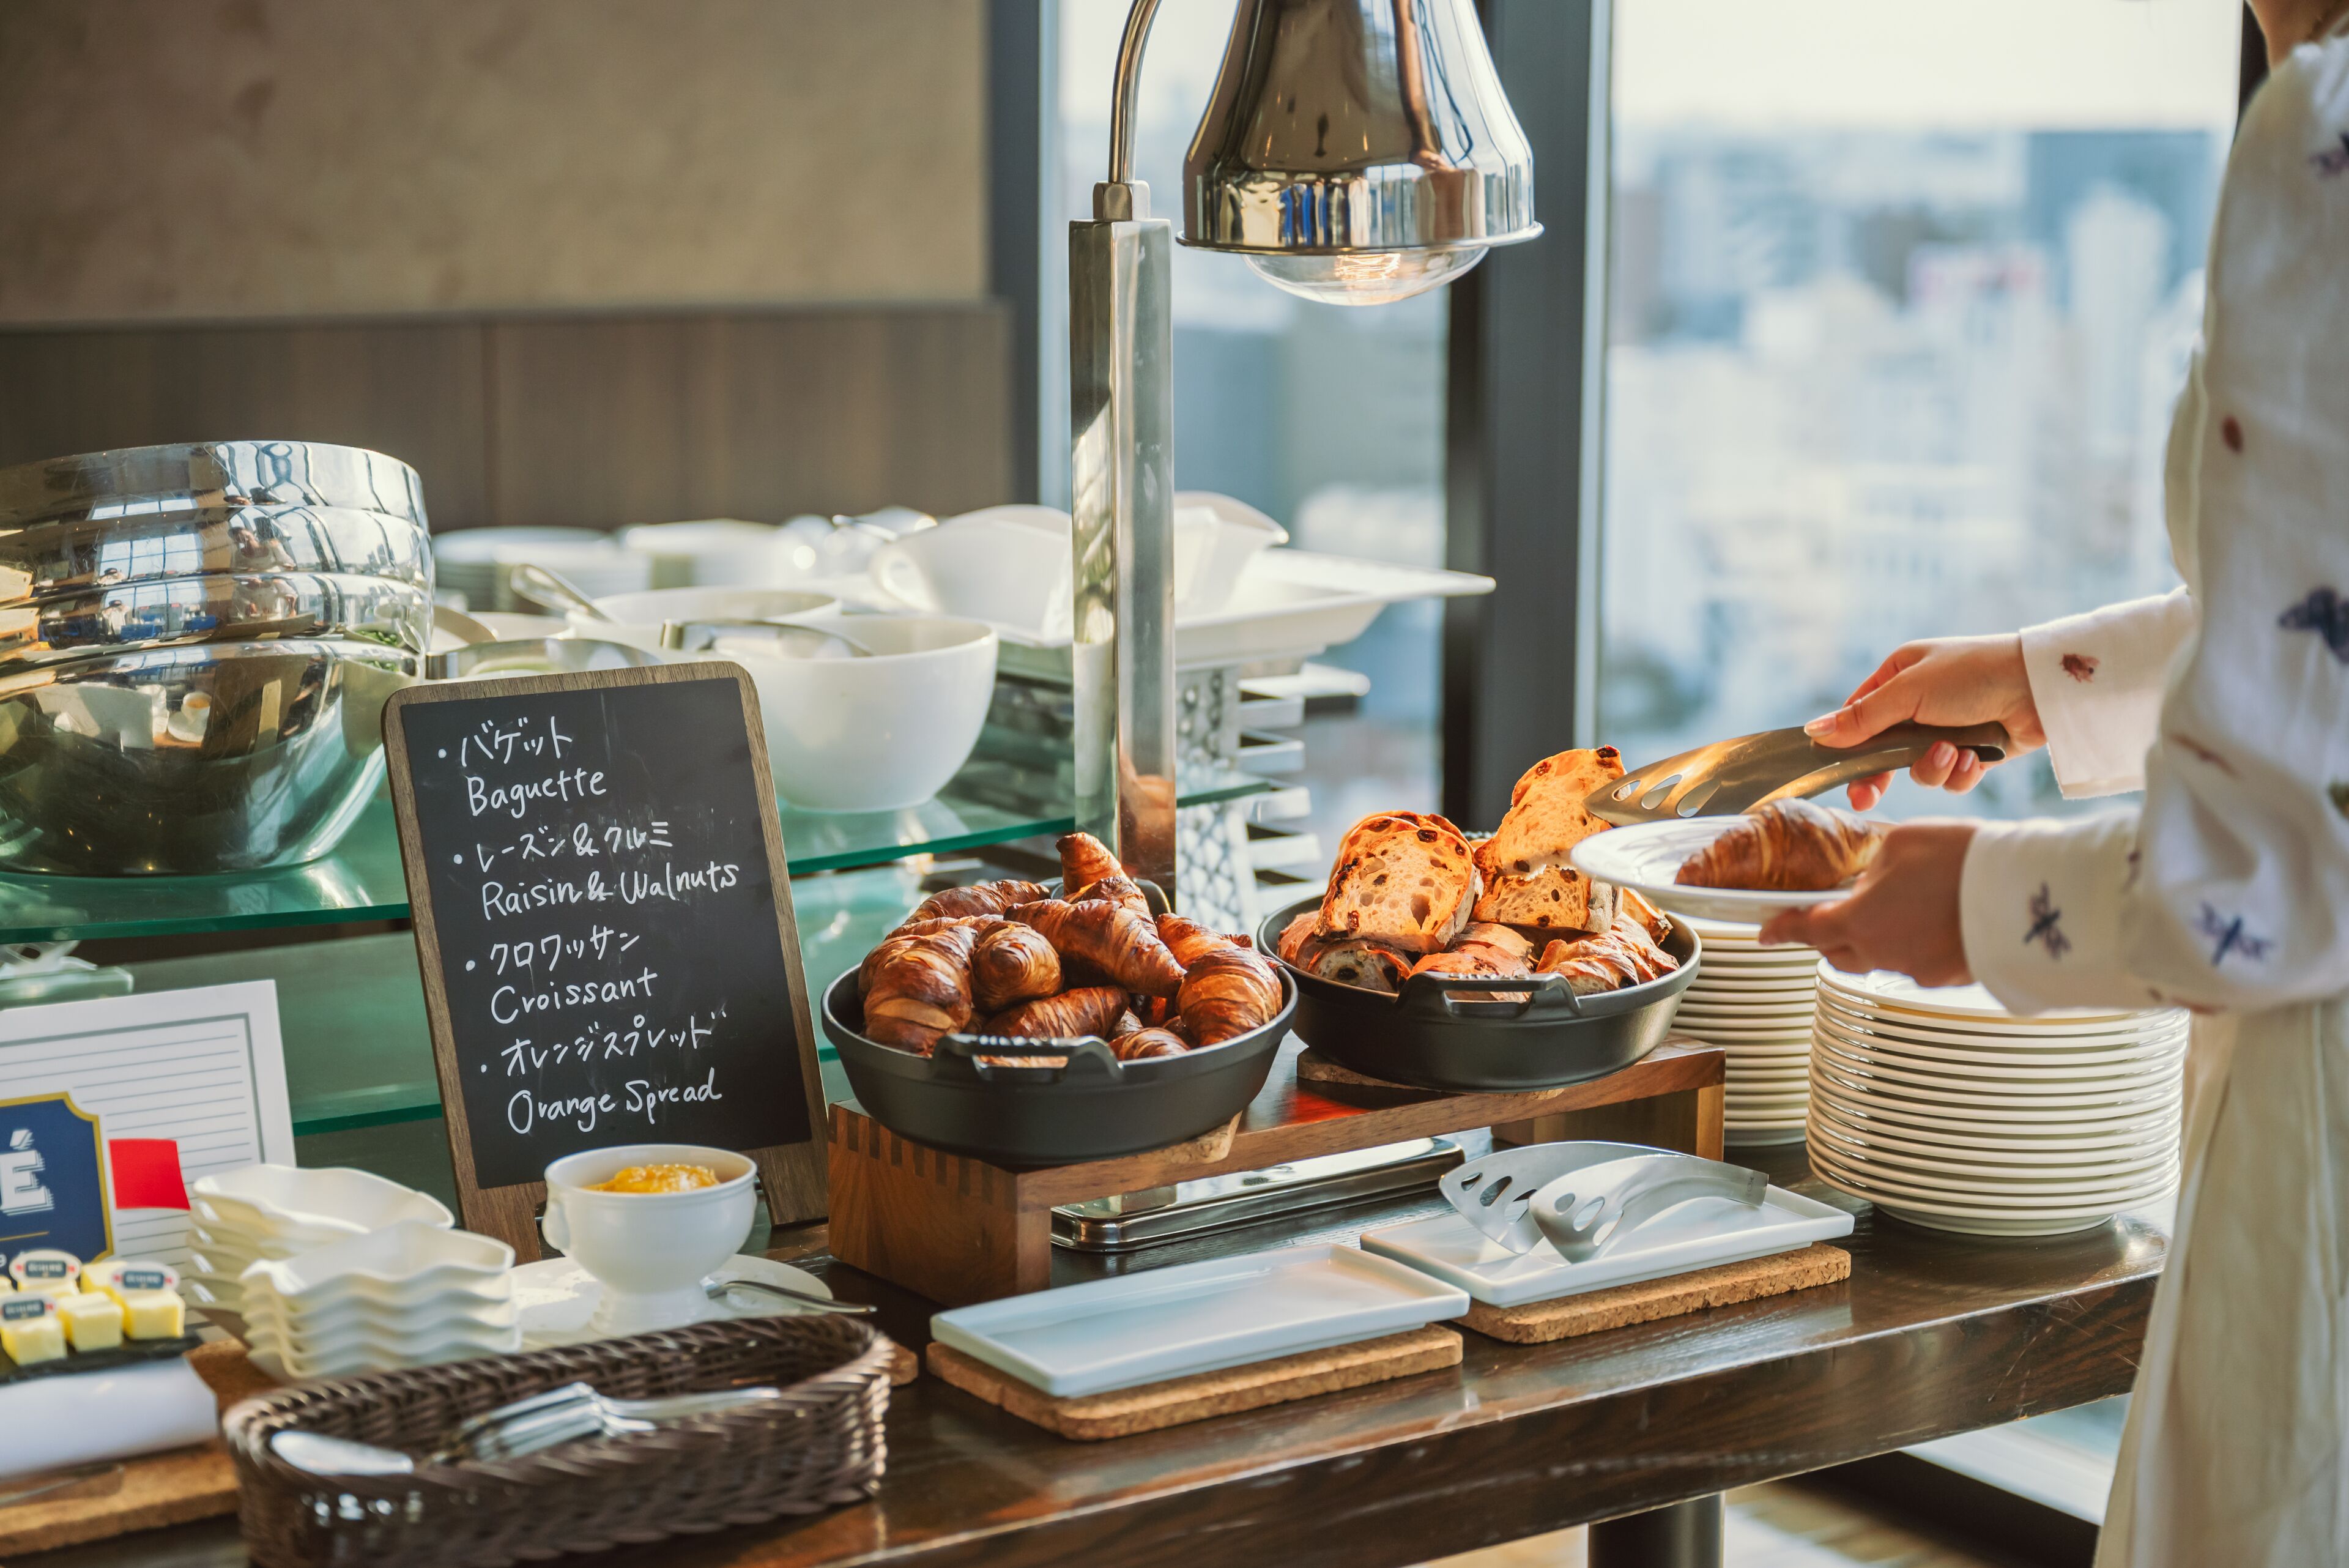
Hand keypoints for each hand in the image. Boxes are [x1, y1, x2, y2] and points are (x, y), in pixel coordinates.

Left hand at [1758, 821, 1975, 985]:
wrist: (2025, 894)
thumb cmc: (1961, 861)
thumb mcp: (1901, 844)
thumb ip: (1873, 866)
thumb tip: (1872, 880)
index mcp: (1858, 921)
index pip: (1806, 930)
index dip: (1783, 930)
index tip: (1767, 933)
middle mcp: (1882, 953)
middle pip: (1839, 952)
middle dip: (1828, 936)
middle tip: (1830, 917)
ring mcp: (1918, 970)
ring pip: (1880, 959)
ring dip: (1877, 939)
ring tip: (1896, 910)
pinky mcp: (1951, 978)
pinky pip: (1918, 963)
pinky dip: (1915, 945)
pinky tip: (1933, 922)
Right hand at [1804, 634, 2045, 809]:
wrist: (2041, 689)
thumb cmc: (1972, 675)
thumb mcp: (1908, 693)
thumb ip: (1862, 718)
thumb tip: (1814, 731)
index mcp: (1899, 676)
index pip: (1858, 715)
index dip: (1846, 744)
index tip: (1835, 771)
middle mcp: (1920, 703)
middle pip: (1884, 750)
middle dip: (1880, 773)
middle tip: (1867, 797)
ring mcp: (1947, 729)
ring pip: (1918, 768)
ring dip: (1932, 767)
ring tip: (1953, 753)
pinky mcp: (1973, 752)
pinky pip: (1952, 777)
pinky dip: (1961, 772)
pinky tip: (1975, 757)